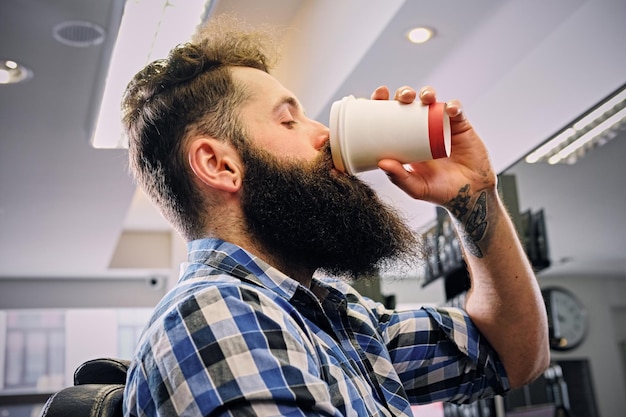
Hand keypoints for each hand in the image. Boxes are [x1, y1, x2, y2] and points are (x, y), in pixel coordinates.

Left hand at [370, 86, 496, 209]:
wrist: (471, 194)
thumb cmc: (440, 191)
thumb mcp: (416, 187)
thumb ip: (399, 178)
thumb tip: (382, 163)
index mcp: (403, 139)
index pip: (389, 116)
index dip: (382, 102)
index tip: (378, 96)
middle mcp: (420, 127)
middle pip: (409, 102)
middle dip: (404, 93)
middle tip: (403, 97)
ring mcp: (440, 124)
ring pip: (432, 100)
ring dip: (427, 93)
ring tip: (426, 98)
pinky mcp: (460, 125)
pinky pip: (456, 109)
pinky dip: (453, 106)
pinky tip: (450, 109)